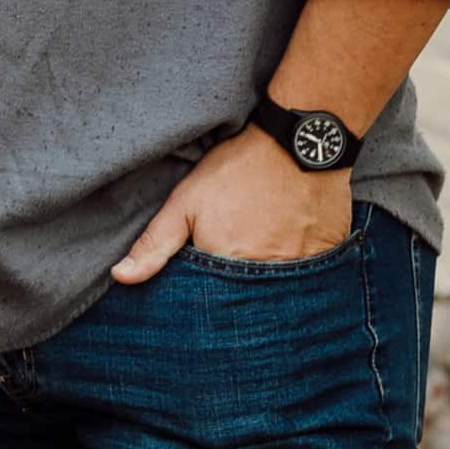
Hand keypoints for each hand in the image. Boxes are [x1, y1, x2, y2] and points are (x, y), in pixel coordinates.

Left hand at [110, 125, 352, 282]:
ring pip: (283, 296)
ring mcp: (304, 269)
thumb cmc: (237, 169)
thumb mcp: (186, 201)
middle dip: (240, 299)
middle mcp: (268, 276)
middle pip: (250, 306)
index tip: (208, 289)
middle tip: (240, 261)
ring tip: (267, 256)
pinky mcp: (328, 257)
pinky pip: (314, 281)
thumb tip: (121, 278)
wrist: (297, 141)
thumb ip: (154, 244)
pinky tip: (294, 253)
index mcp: (228, 267)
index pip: (213, 307)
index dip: (207, 300)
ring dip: (273, 290)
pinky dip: (303, 275)